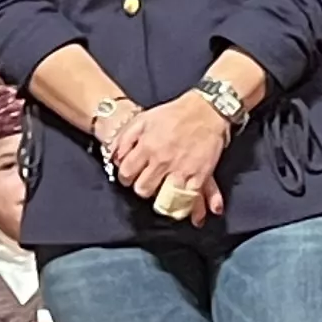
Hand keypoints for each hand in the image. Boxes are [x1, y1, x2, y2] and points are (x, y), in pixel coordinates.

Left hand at [107, 91, 229, 207]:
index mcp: (147, 147)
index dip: (126, 177)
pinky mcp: (200, 176)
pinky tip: (184, 210)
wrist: (206, 110)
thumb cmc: (174, 114)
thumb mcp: (143, 119)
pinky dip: (187, 207)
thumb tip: (116, 159)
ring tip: (163, 195)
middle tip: (147, 183)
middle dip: (142, 188)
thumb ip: (126, 139)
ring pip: (163, 198)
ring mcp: (181, 170)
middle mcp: (162, 161)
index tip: (131, 176)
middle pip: (143, 189)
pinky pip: (190, 199)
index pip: (126, 173)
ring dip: (162, 200)